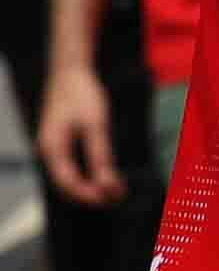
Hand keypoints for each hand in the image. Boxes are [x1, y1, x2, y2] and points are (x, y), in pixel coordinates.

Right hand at [35, 59, 120, 208]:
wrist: (70, 72)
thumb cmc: (82, 95)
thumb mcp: (96, 124)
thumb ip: (100, 155)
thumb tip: (108, 184)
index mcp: (52, 149)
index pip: (67, 183)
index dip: (89, 195)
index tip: (110, 199)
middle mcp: (48, 152)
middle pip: (66, 184)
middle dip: (91, 194)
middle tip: (118, 197)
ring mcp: (52, 148)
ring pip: (69, 177)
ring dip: (90, 186)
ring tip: (116, 190)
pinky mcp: (60, 143)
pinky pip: (71, 167)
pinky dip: (88, 175)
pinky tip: (105, 176)